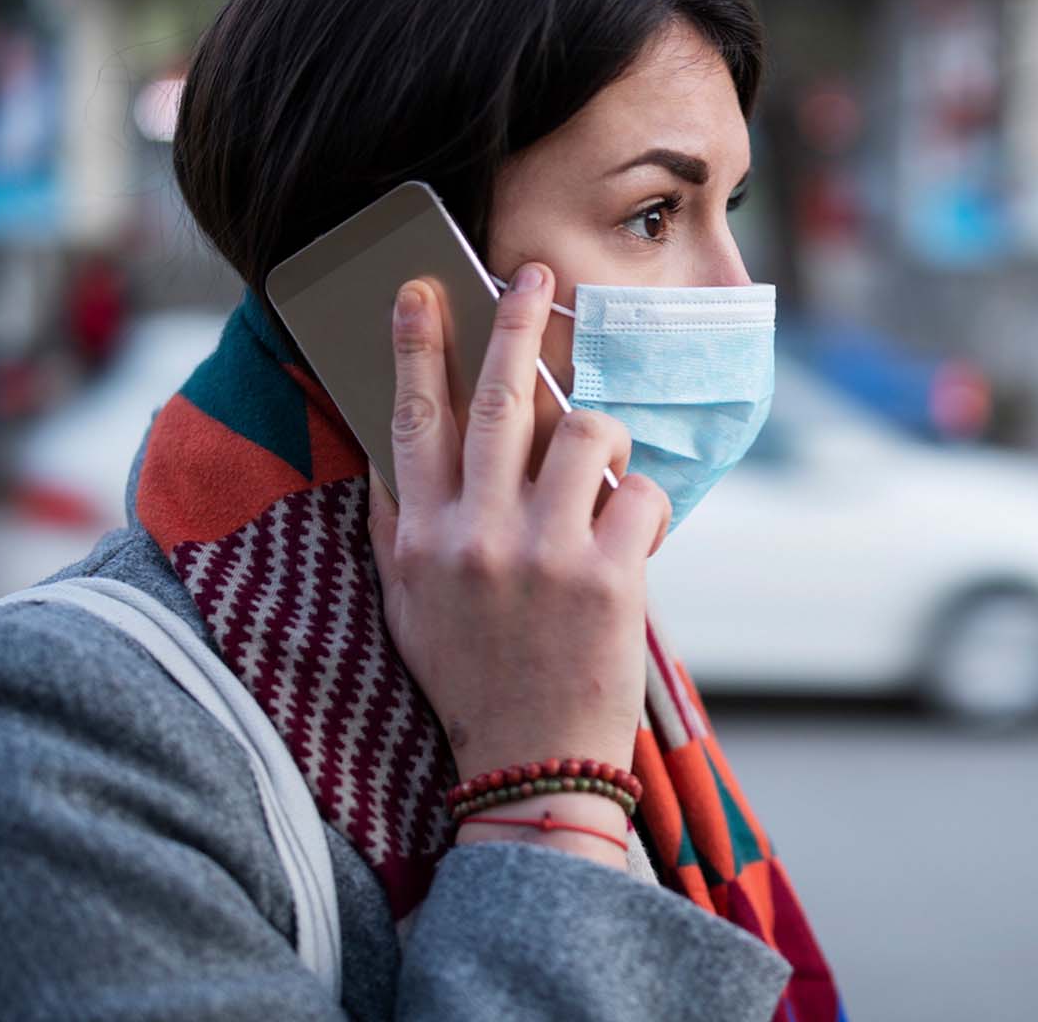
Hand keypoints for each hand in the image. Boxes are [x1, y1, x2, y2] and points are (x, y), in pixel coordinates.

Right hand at [366, 264, 670, 866]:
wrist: (532, 766)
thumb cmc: (473, 678)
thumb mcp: (408, 604)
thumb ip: (399, 525)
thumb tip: (391, 444)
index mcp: (422, 538)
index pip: (413, 421)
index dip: (415, 347)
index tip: (420, 290)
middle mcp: (476, 536)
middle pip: (498, 401)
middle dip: (514, 323)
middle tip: (530, 271)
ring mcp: (545, 554)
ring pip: (586, 432)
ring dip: (606, 435)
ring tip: (606, 468)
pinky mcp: (610, 577)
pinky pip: (641, 492)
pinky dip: (646, 502)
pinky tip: (636, 536)